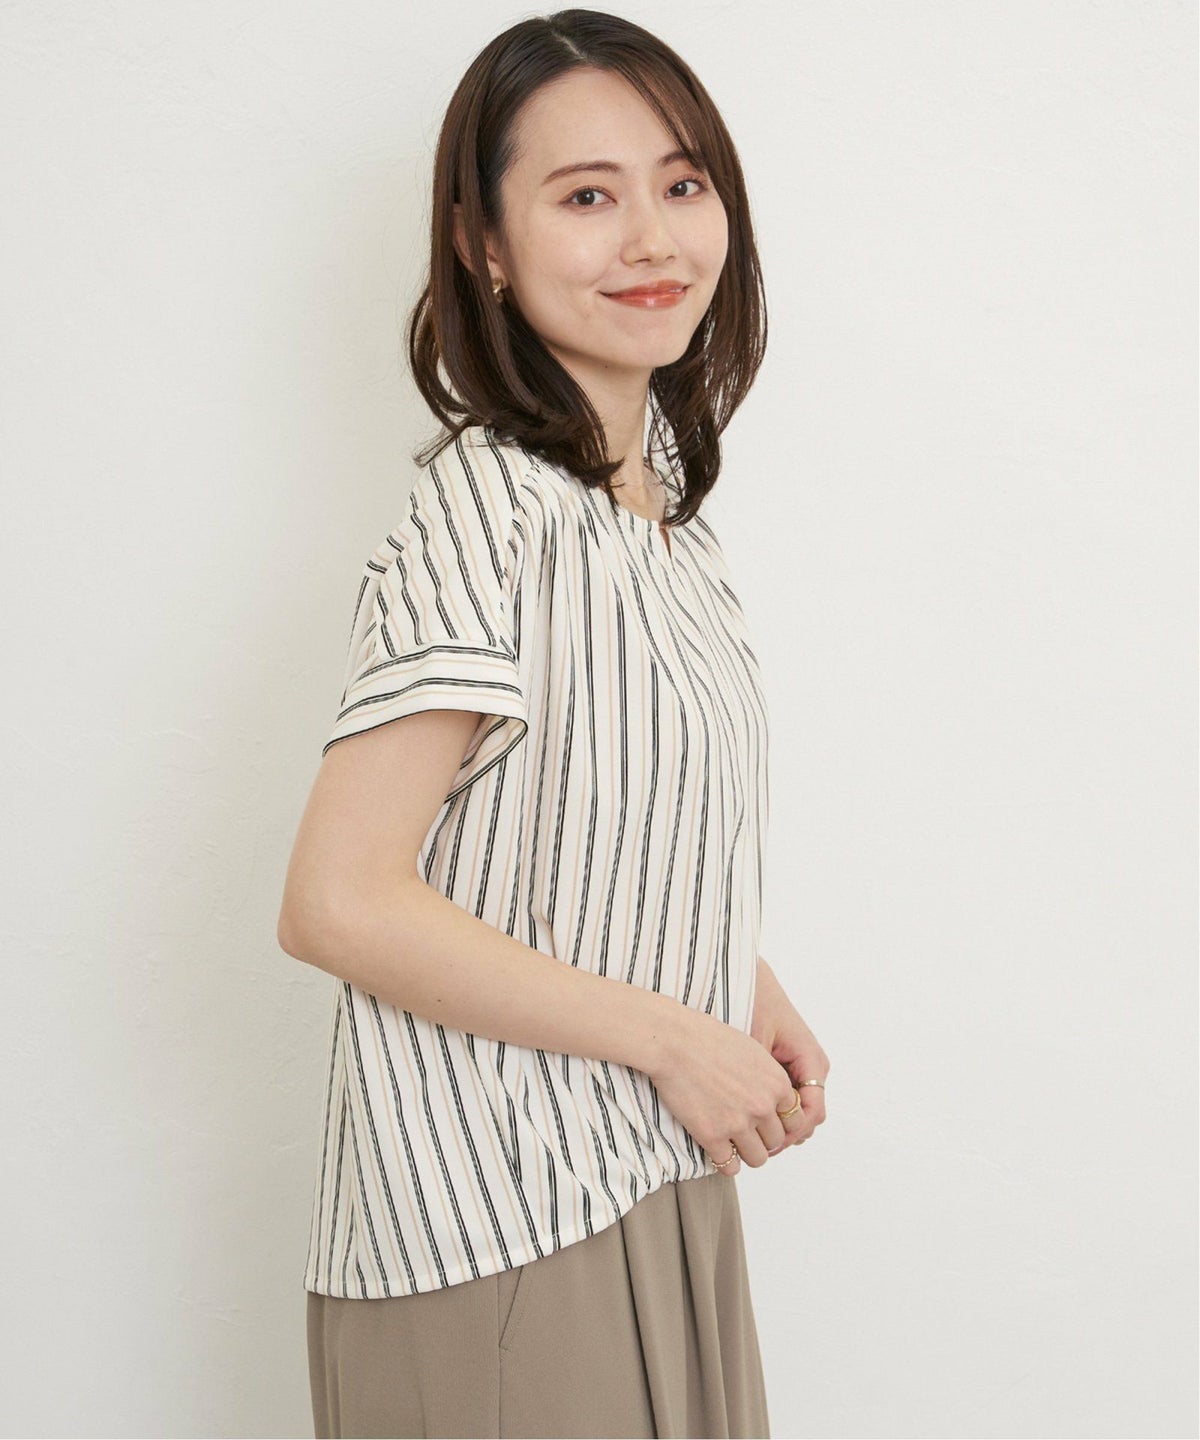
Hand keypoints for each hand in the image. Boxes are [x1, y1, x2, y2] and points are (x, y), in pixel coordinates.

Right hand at [648, 1001, 801, 1174]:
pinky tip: (716, 1148)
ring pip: (758, 1158)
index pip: (795, 1120)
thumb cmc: (708, 1039)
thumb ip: (769, 1078)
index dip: (779, 1121)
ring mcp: (738, 1123)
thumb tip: (774, 1100)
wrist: (674, 1042)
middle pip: (776, 1141)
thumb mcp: (752, 1051)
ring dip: (747, 1152)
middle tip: (745, 1129)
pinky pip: (730, 1167)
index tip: (765, 1119)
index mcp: (777, 1084)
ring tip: (732, 1141)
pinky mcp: (712, 1136)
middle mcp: (762, 1107)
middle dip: (762, 1136)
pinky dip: (725, 1162)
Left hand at [750, 956, 829, 1154]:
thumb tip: (765, 1123)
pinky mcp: (790, 1064)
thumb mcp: (756, 1045)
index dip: (791, 1133)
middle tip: (755, 1146)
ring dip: (779, 1125)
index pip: (812, 1111)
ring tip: (751, 1134)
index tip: (766, 1145)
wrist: (747, 978)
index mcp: (811, 1058)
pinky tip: (750, 1115)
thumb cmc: (751, 1004)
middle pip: (808, 1116)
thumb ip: (764, 1083)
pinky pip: (789, 1097)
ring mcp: (803, 1065)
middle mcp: (813, 1064)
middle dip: (784, 1134)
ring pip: (799, 1109)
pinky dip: (774, 1110)